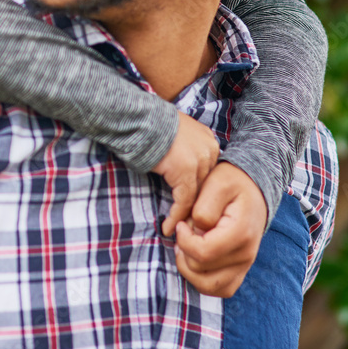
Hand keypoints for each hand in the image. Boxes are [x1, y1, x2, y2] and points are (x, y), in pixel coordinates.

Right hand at [152, 111, 219, 236]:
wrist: (138, 117)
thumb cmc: (148, 124)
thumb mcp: (174, 133)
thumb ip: (183, 148)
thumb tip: (177, 168)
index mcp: (208, 140)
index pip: (208, 173)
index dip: (199, 191)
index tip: (190, 206)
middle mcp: (209, 150)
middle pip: (206, 186)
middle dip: (196, 206)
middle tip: (187, 225)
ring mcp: (199, 161)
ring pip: (197, 197)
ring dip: (186, 216)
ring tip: (179, 231)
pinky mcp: (186, 172)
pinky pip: (184, 201)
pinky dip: (176, 216)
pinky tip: (167, 227)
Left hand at [174, 162, 267, 297]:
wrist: (253, 188)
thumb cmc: (231, 182)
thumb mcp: (216, 183)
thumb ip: (203, 209)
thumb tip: (194, 231)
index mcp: (240, 233)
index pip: (202, 253)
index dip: (183, 240)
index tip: (181, 223)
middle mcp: (246, 255)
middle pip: (200, 270)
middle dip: (184, 251)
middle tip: (185, 231)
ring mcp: (244, 265)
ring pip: (208, 286)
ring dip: (189, 269)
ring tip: (186, 246)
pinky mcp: (240, 270)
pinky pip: (220, 289)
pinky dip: (202, 279)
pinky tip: (195, 258)